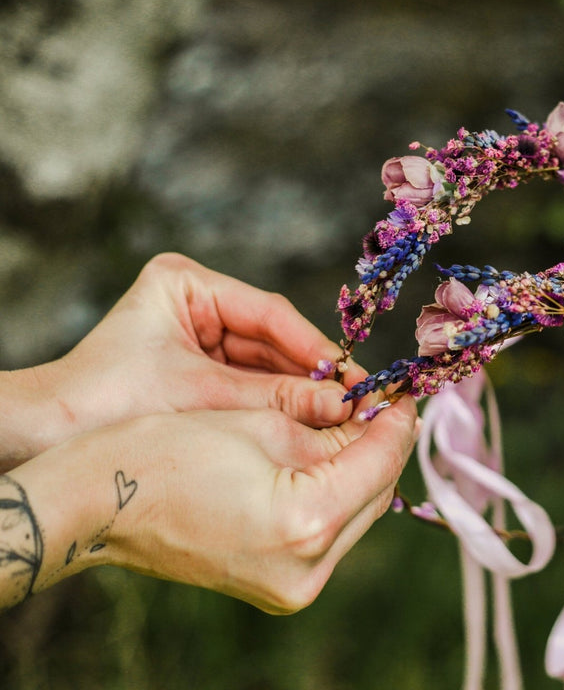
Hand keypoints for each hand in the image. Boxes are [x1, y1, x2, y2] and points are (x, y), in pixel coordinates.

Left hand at [1, 253, 353, 467]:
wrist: (45, 440)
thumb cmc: (109, 404)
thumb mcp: (204, 397)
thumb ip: (278, 400)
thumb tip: (345, 408)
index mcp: (186, 283)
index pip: (271, 313)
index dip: (316, 349)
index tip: (353, 379)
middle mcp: (195, 303)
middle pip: (273, 340)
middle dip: (312, 375)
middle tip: (358, 403)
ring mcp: (197, 337)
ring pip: (266, 365)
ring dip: (300, 393)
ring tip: (342, 417)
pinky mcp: (198, 371)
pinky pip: (250, 385)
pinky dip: (276, 406)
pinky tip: (311, 423)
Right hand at [5, 397, 417, 613]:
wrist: (98, 507)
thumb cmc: (164, 454)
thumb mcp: (260, 423)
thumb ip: (330, 426)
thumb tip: (376, 417)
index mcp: (306, 520)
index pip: (380, 461)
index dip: (397, 419)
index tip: (403, 390)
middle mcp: (308, 568)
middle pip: (376, 493)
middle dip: (383, 444)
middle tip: (381, 403)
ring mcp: (294, 587)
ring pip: (357, 515)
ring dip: (362, 470)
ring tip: (354, 425)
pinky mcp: (281, 589)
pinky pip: (331, 534)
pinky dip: (336, 495)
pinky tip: (327, 461)